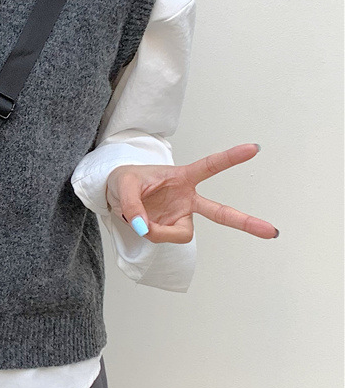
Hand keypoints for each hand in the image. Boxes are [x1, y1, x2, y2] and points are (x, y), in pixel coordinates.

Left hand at [105, 143, 278, 242]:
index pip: (210, 166)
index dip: (230, 158)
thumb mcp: (123, 185)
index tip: (253, 149)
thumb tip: (144, 228)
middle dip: (246, 222)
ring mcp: (180, 215)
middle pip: (221, 211)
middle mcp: (187, 198)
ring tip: (139, 220)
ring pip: (181, 234)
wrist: (115, 192)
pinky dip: (150, 234)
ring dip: (159, 232)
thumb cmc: (126, 180)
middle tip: (271, 232)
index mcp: (182, 177)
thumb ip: (132, 205)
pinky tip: (141, 224)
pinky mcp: (171, 228)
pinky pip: (164, 238)